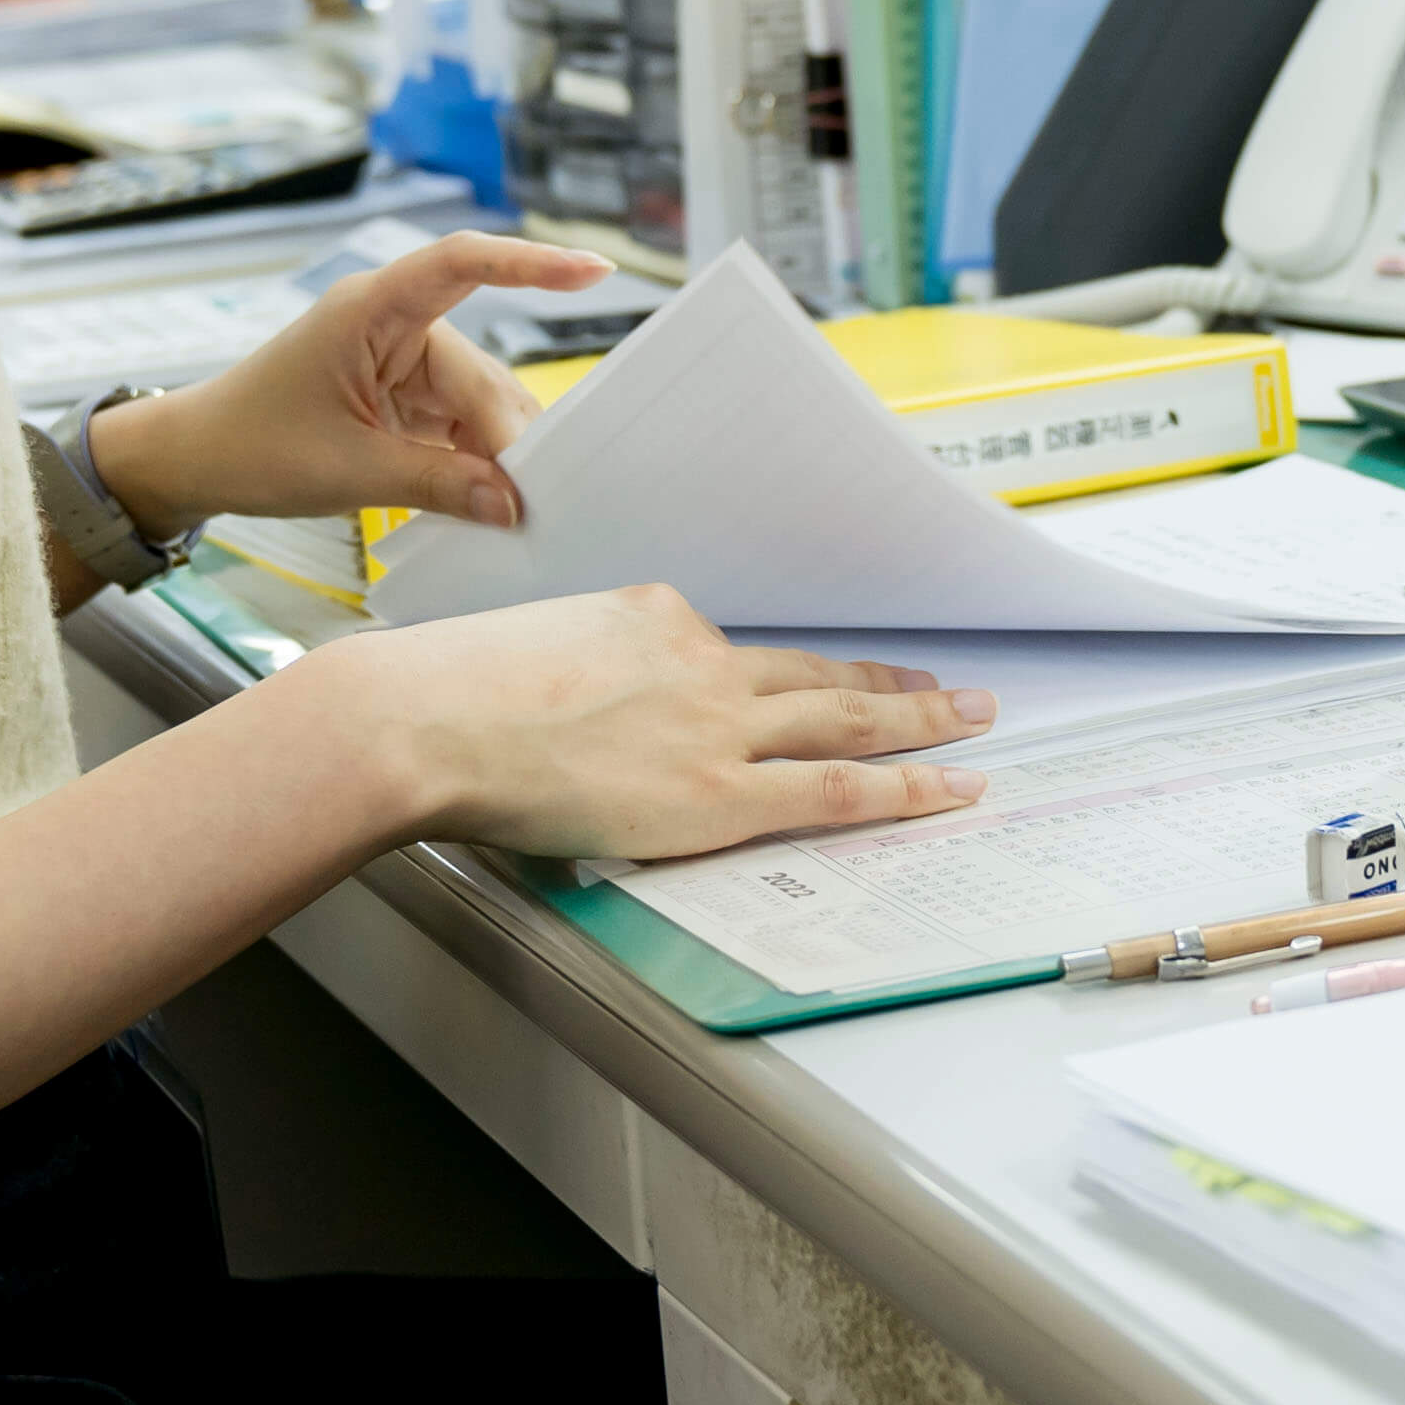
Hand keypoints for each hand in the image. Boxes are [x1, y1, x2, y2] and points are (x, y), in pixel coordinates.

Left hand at [92, 231, 601, 532]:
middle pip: (481, 370)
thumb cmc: (250, 444)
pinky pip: (457, 427)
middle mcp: (393, 326)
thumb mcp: (347, 469)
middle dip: (509, 434)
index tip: (593, 270)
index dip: (531, 263)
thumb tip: (513, 504)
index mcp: (371, 310)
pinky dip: (472, 464)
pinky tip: (487, 504)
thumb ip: (436, 484)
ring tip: (514, 510)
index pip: (462, 264)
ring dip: (493, 456)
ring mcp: (399, 364)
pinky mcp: (400, 400)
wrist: (194, 462)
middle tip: (538, 497)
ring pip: (477, 405)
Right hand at [270, 584, 988, 859]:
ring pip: (845, 721)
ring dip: (921, 723)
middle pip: (816, 675)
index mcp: (651, 615)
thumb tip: (583, 722)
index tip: (825, 680)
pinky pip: (835, 788)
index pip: (734, 652)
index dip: (790, 677)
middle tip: (949, 686)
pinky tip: (950, 788)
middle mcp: (699, 657)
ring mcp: (716, 722)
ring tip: (976, 722)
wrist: (428, 718)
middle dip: (890, 684)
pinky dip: (906, 786)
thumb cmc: (445, 699)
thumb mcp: (530, 659)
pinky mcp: (717, 790)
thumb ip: (581, 684)